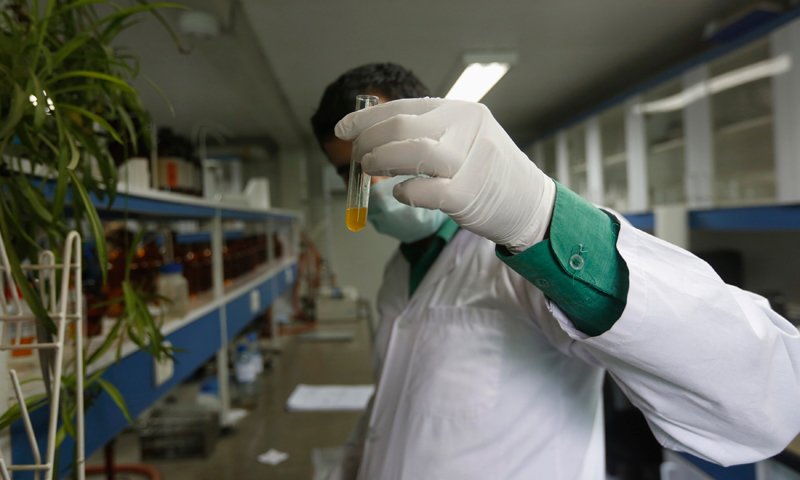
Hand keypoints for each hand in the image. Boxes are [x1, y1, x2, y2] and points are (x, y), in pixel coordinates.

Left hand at [335, 98, 555, 250]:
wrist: (530, 204)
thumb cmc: (487, 173)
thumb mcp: (464, 139)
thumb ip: (428, 134)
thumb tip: (375, 136)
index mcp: (461, 111)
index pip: (403, 107)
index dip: (366, 118)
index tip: (342, 130)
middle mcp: (467, 128)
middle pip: (402, 127)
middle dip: (370, 141)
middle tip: (359, 157)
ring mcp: (471, 160)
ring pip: (413, 153)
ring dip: (382, 161)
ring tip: (371, 170)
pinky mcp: (470, 194)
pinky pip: (426, 191)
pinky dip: (407, 192)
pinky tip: (402, 193)